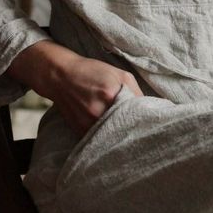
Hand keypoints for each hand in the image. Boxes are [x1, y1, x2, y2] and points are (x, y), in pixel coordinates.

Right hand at [8, 40, 142, 136]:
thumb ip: (136, 91)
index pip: (137, 114)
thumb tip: (152, 109)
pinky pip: (100, 140)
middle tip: (143, 131)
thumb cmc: (91, 72)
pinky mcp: (80, 132)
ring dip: (122, 136)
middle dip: (134, 129)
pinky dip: (108, 138)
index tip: (153, 124)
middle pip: (126, 129)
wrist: (60, 76)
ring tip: (128, 133)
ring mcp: (88, 124)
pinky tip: (112, 134)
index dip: (145, 120)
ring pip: (114, 137)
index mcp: (111, 94)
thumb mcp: (119, 74)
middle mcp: (98, 111)